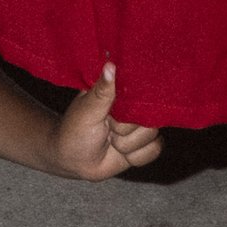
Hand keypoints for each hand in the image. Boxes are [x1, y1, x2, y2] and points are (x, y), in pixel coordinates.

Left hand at [50, 59, 163, 182]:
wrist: (73, 161)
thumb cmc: (75, 131)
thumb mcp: (87, 110)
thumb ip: (103, 91)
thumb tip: (110, 65)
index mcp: (121, 94)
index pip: (143, 92)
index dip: (136, 105)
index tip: (121, 113)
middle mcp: (134, 109)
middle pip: (150, 118)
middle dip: (126, 130)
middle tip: (108, 130)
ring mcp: (140, 127)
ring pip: (153, 137)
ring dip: (128, 145)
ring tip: (111, 142)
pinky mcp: (144, 146)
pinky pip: (154, 150)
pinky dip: (135, 156)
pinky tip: (121, 154)